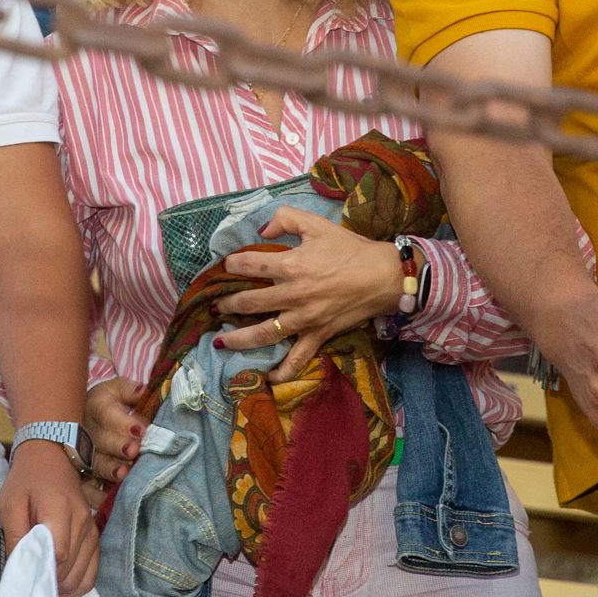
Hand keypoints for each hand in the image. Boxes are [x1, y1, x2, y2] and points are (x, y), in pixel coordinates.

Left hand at [0, 440, 99, 596]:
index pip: (58, 555)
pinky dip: (78, 583)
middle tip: (32, 586)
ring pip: (83, 575)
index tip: (27, 577)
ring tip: (45, 588)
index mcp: (59, 510)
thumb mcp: (10, 505)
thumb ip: (15, 537)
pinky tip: (62, 586)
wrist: (50, 458)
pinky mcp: (95, 535)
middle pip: (71, 569)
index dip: (42, 572)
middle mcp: (82, 521)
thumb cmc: (26, 482)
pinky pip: (93, 571)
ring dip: (64, 588)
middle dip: (51, 583)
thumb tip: (19, 570)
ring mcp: (92, 529)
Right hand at [84, 376, 145, 485]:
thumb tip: (142, 390)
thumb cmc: (109, 404)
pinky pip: (87, 488)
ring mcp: (81, 455)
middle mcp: (86, 432)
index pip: (105, 412)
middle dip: (118, 446)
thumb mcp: (117, 390)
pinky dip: (98, 496)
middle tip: (134, 450)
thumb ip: (130, 390)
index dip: (122, 422)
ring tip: (124, 473)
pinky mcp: (81, 476)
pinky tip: (110, 499)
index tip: (141, 429)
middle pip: (100, 440)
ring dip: (109, 469)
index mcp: (95, 407)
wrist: (83, 419)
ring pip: (94, 463)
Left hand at [213, 208, 404, 382]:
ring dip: (238, 339)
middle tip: (215, 306)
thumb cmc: (349, 249)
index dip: (232, 265)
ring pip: (264, 334)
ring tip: (220, 341)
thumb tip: (262, 230)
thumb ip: (286, 218)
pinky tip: (266, 377)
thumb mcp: (316, 224)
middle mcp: (293, 295)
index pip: (249, 265)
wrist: (382, 276)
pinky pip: (297, 359)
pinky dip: (281, 372)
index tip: (225, 267)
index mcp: (291, 265)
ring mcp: (304, 319)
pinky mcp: (318, 335)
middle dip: (227, 304)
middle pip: (250, 303)